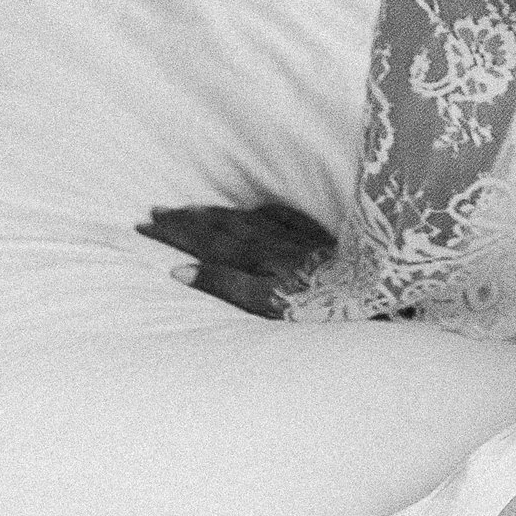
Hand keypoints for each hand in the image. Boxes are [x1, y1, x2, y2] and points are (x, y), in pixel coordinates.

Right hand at [139, 198, 336, 316]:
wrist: (371, 288)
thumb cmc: (317, 305)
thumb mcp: (265, 302)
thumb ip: (223, 284)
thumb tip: (180, 271)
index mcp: (253, 259)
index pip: (203, 242)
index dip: (173, 233)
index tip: (144, 226)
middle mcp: (269, 242)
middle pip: (219, 226)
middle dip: (185, 219)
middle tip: (155, 212)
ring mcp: (292, 238)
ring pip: (243, 219)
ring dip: (213, 213)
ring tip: (189, 209)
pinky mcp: (315, 238)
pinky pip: (278, 216)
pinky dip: (257, 212)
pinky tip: (251, 211)